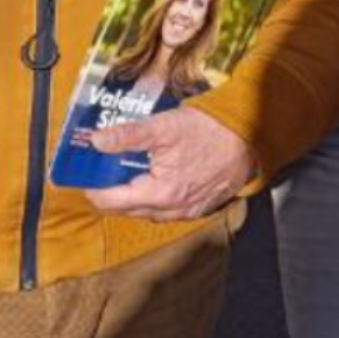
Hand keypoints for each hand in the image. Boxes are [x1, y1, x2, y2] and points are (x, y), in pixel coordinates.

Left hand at [86, 106, 255, 221]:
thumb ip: (129, 135)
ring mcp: (188, 211)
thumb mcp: (166, 126)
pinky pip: (168, 208)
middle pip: (127, 208)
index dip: (92, 187)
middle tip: (103, 168)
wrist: (254, 137)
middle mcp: (171, 210)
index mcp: (158, 194)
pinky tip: (158, 177)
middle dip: (111, 190)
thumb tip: (96, 141)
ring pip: (148, 210)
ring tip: (128, 171)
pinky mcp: (202, 206)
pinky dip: (156, 196)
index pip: (110, 201)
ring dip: (134, 194)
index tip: (85, 172)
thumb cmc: (211, 131)